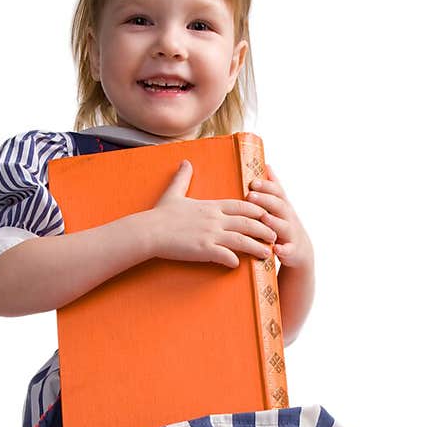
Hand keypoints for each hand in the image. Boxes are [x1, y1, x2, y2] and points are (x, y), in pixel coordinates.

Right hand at [148, 161, 277, 268]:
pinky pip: (225, 255)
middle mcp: (215, 219)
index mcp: (211, 206)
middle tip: (276, 234)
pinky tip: (239, 265)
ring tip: (269, 253)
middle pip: (247, 222)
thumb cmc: (160, 214)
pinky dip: (234, 260)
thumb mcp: (173, 192)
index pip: (241, 205)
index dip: (257, 209)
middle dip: (264, 228)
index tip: (268, 213)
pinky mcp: (203, 249)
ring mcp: (210, 234)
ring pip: (241, 240)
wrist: (149, 230)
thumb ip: (183, 178)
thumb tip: (185, 162)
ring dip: (257, 247)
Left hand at [246, 164, 313, 270]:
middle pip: (279, 206)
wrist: (301, 251)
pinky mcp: (292, 251)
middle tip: (250, 195)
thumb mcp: (281, 205)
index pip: (277, 192)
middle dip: (265, 200)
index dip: (266, 186)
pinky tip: (275, 248)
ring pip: (283, 227)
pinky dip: (282, 249)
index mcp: (283, 206)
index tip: (252, 182)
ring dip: (273, 222)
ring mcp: (291, 234)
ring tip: (263, 218)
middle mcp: (288, 218)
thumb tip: (266, 165)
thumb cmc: (284, 225)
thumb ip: (274, 187)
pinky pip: (288, 250)